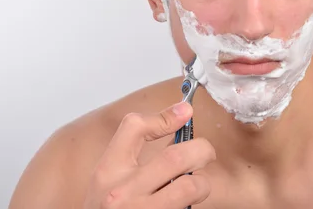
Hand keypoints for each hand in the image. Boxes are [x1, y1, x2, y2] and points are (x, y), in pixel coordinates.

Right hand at [83, 102, 215, 207]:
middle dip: (201, 150)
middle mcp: (122, 193)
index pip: (134, 128)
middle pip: (175, 157)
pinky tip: (184, 204)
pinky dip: (193, 204)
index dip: (165, 116)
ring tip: (196, 185)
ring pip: (190, 187)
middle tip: (205, 154)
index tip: (185, 113)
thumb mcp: (110, 181)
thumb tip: (181, 115)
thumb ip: (135, 154)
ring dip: (202, 183)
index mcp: (108, 173)